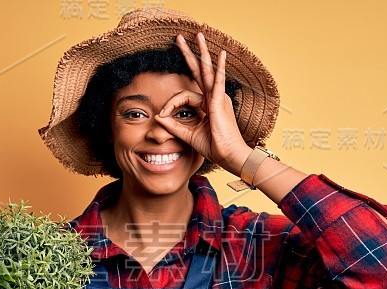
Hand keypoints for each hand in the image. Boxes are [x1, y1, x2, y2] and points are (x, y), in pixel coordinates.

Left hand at [154, 32, 248, 175]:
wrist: (228, 156)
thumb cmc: (213, 147)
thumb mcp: (188, 134)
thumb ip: (173, 126)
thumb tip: (158, 118)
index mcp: (207, 105)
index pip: (184, 96)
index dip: (171, 104)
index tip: (162, 115)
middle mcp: (213, 97)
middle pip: (198, 71)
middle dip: (189, 54)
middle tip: (179, 38)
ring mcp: (217, 98)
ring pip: (206, 71)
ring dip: (201, 53)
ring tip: (197, 35)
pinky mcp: (220, 102)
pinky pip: (217, 82)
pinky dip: (219, 68)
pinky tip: (220, 54)